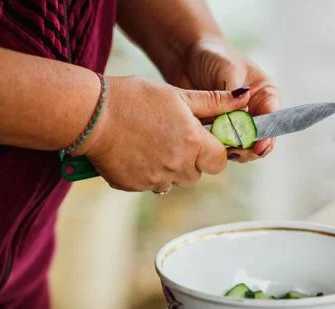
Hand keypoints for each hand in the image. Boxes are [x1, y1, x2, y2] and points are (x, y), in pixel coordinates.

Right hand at [75, 76, 249, 191]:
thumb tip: (244, 99)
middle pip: (198, 173)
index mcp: (194, 143)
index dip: (214, 150)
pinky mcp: (135, 187)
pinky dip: (148, 173)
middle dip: (192, 159)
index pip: (219, 160)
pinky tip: (136, 152)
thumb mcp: (179, 95)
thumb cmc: (136, 98)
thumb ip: (214, 102)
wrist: (90, 114)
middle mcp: (179, 166)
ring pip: (175, 180)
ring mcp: (156, 179)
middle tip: (174, 137)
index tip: (202, 139)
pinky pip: (151, 185)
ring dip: (171, 168)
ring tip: (153, 143)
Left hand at [167, 38, 279, 162]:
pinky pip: (219, 145)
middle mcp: (254, 112)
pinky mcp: (217, 129)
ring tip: (220, 150)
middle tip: (235, 151)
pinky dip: (215, 147)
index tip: (258, 147)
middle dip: (249, 148)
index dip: (267, 136)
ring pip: (240, 146)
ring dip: (231, 150)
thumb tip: (239, 117)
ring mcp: (235, 122)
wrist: (186, 54)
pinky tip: (206, 146)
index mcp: (265, 96)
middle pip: (259, 139)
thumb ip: (234, 94)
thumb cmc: (213, 55)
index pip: (272, 120)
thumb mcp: (228, 69)